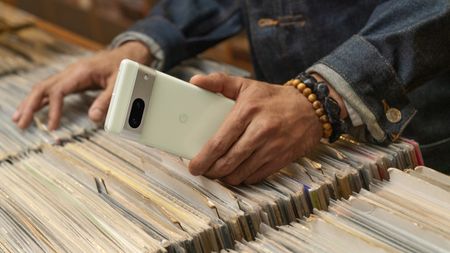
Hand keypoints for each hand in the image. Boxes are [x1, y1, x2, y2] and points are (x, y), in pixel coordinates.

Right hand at [12, 41, 151, 129]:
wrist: (126, 55)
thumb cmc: (122, 67)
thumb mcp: (119, 84)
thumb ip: (107, 100)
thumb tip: (94, 118)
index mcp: (80, 72)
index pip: (58, 91)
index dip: (53, 109)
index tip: (52, 126)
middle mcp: (71, 72)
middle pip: (43, 87)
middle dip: (30, 105)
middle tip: (21, 122)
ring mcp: (70, 75)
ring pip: (44, 88)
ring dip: (31, 103)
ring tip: (19, 119)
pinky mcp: (72, 80)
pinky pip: (52, 90)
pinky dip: (42, 101)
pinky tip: (34, 110)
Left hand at [188, 73, 322, 184]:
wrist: (311, 108)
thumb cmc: (273, 98)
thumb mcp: (246, 85)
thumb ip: (219, 82)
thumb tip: (194, 82)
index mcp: (248, 111)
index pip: (219, 142)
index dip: (203, 158)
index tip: (194, 166)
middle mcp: (261, 131)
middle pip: (228, 162)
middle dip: (211, 171)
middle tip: (204, 171)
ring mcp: (272, 148)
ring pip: (240, 173)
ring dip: (225, 177)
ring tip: (218, 171)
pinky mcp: (281, 160)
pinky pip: (255, 177)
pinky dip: (243, 178)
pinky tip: (237, 171)